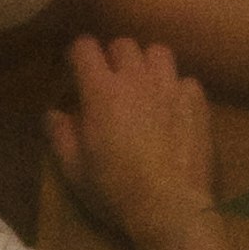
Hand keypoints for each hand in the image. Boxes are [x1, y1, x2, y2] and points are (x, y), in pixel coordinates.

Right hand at [49, 35, 216, 249]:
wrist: (170, 205)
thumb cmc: (115, 190)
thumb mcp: (76, 171)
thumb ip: (61, 136)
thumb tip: (52, 114)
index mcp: (102, 91)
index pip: (85, 48)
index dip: (79, 53)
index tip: (76, 67)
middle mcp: (136, 78)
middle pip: (123, 44)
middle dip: (113, 57)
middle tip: (110, 81)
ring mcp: (170, 86)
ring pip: (158, 52)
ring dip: (147, 64)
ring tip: (144, 86)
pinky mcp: (196, 100)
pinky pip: (185, 79)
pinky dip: (177, 89)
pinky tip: (174, 108)